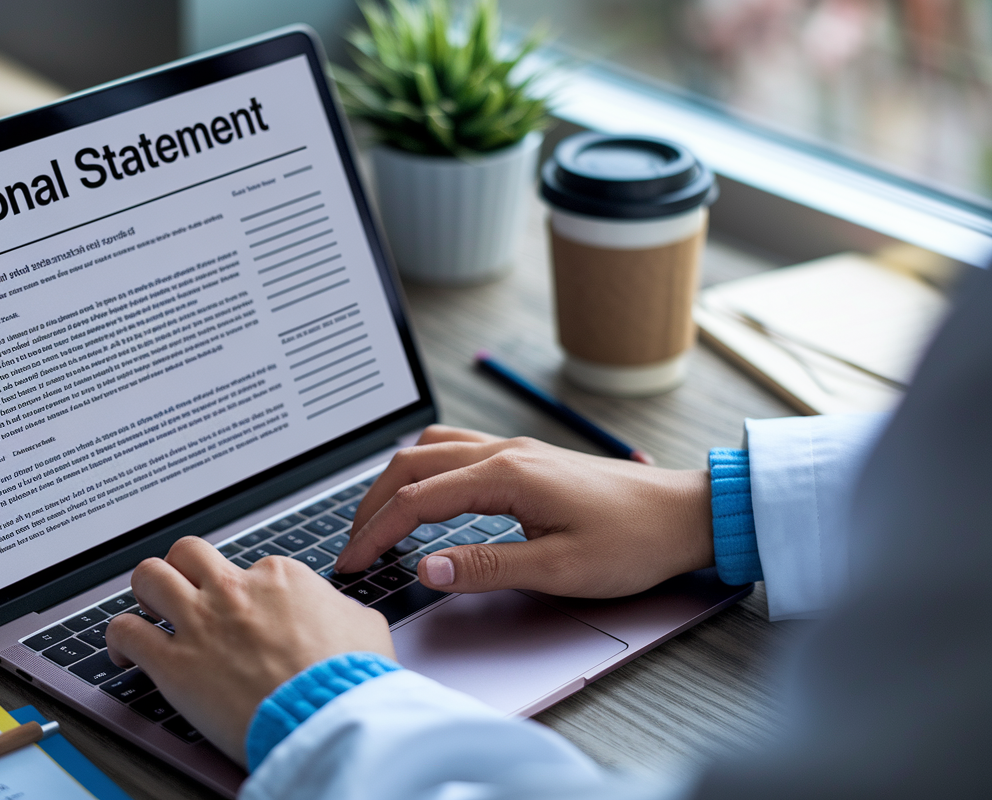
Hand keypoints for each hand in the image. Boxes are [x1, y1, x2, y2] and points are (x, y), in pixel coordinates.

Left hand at [106, 537, 394, 765]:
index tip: (243, 612)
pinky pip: (125, 631)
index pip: (248, 566)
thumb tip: (337, 610)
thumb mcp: (364, 625)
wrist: (329, 716)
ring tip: (147, 610)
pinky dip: (118, 639)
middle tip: (183, 592)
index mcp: (279, 576)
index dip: (244, 590)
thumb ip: (339, 608)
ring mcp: (200, 622)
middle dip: (183, 570)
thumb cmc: (351, 677)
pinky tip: (123, 654)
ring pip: (149, 576)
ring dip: (145, 592)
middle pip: (188, 554)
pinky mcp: (173, 663)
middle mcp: (234, 589)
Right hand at [335, 425, 713, 597]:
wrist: (684, 514)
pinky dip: (424, 469)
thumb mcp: (558, 568)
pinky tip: (425, 495)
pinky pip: (456, 449)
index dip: (375, 533)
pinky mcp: (526, 458)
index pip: (416, 501)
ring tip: (377, 520)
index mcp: (505, 475)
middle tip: (352, 546)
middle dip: (372, 505)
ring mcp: (514, 449)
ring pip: (430, 449)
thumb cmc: (632, 541)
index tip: (352, 564)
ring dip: (395, 482)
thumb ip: (485, 567)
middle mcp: (503, 452)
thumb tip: (426, 568)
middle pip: (411, 465)